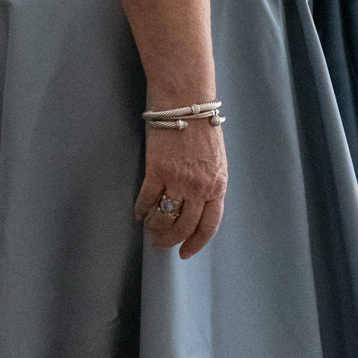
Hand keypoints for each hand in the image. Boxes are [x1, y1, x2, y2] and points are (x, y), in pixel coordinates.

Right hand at [134, 117, 227, 258]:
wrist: (187, 105)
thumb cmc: (202, 130)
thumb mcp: (216, 161)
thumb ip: (209, 185)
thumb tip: (196, 208)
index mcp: (218, 185)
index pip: (209, 225)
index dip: (196, 243)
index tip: (185, 252)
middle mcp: (200, 187)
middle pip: (185, 226)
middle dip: (171, 240)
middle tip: (160, 245)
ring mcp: (178, 180)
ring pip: (164, 217)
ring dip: (155, 227)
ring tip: (149, 228)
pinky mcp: (158, 171)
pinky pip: (147, 200)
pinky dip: (141, 210)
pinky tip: (139, 212)